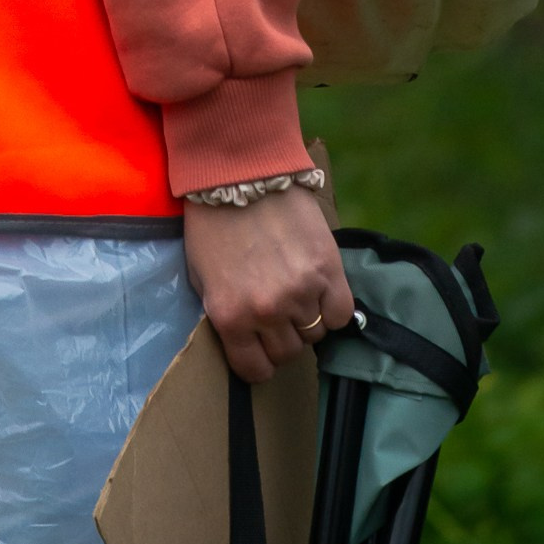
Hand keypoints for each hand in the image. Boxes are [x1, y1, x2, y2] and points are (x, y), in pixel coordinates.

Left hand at [182, 187, 353, 383]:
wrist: (239, 172)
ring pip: (316, 334)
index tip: (260, 346)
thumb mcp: (203, 277)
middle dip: (282, 335)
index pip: (255, 370)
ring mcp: (300, 291)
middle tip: (276, 308)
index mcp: (230, 317)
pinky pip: (340, 313)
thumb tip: (248, 342)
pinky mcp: (327, 269)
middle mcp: (266, 311)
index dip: (259, 360)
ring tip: (296, 290)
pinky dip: (332, 307)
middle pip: (288, 352)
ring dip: (307, 319)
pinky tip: (319, 288)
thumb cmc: (213, 223)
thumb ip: (226, 315)